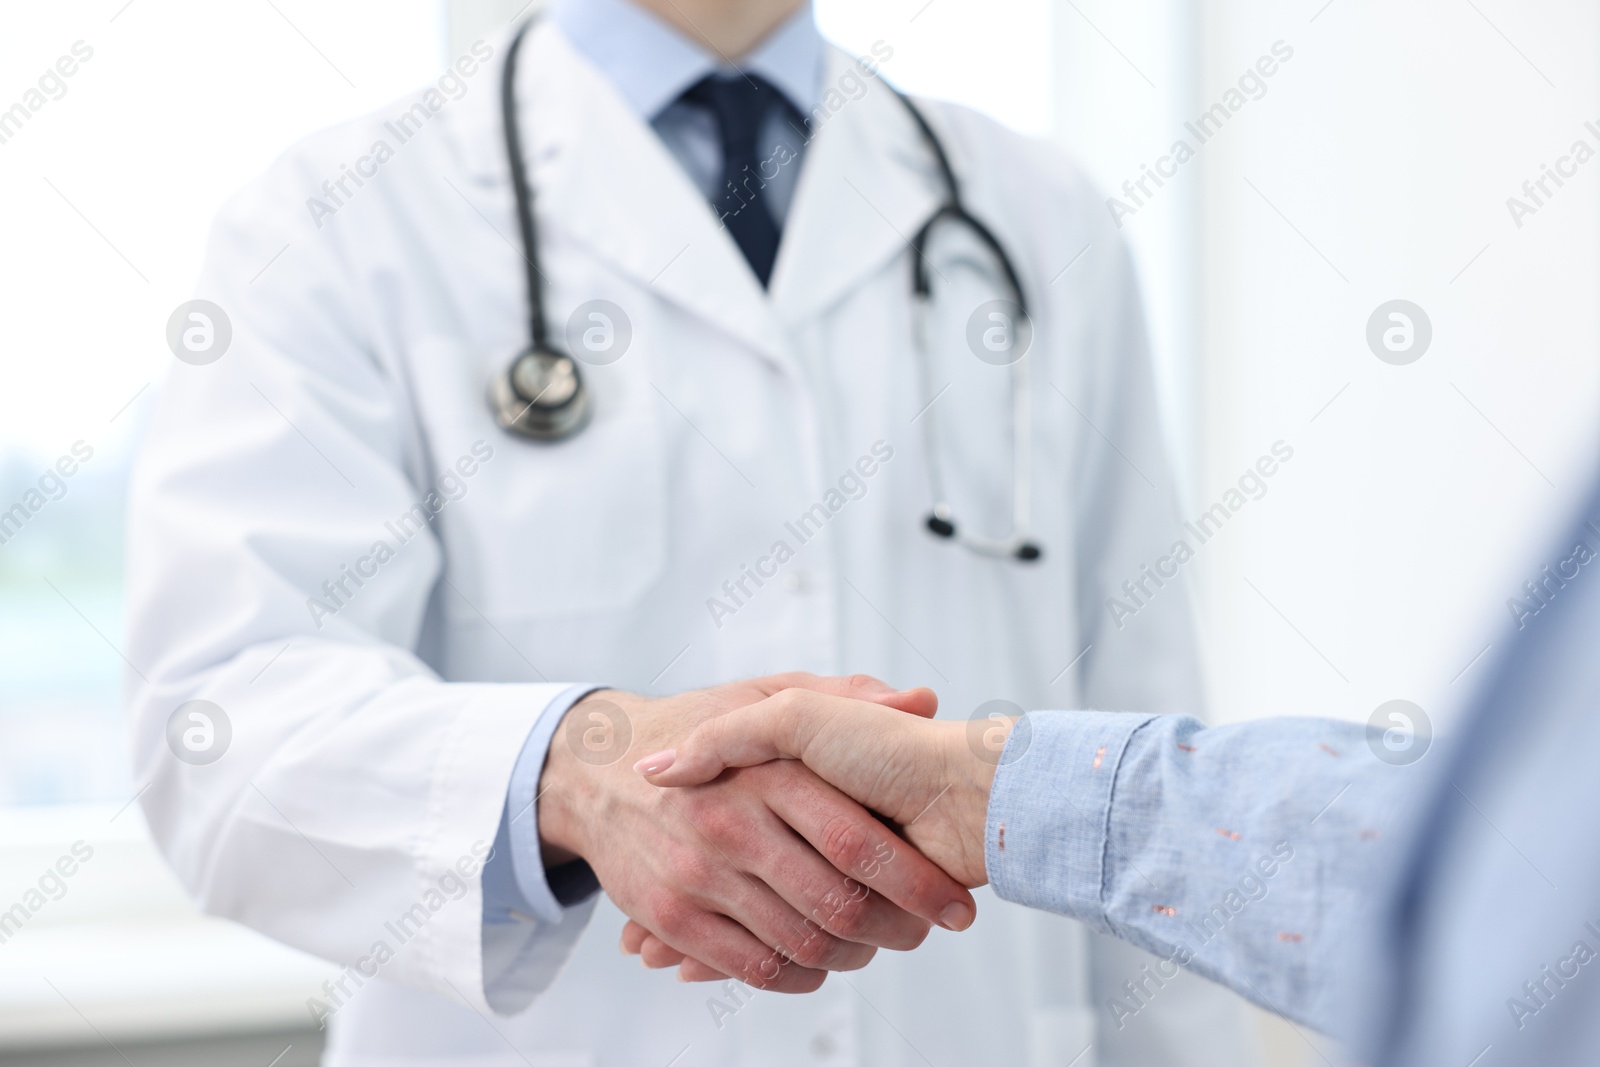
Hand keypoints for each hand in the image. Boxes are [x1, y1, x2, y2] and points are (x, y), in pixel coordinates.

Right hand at [537, 674, 977, 992]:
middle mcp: (731, 822)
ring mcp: (697, 872)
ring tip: (878, 947)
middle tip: (924, 933)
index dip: (916, 880)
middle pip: (837, 903)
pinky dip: (795, 976)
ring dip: (853, 957)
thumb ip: (846, 694)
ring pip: (799, 942)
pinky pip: (749, 966)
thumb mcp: (768, 694)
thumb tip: (921, 699)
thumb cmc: (700, 726)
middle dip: (897, 930)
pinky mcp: (670, 915)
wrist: (595, 766)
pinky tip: (818, 963)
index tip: (955, 901)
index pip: (856, 840)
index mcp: (767, 770)